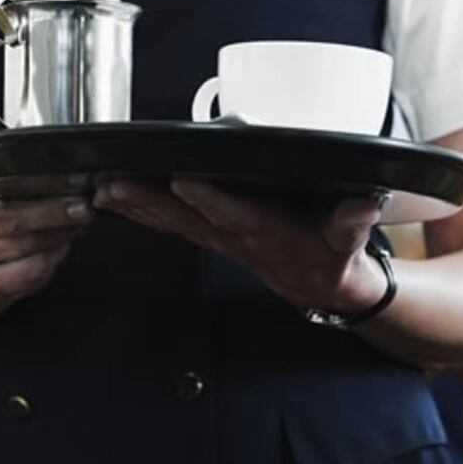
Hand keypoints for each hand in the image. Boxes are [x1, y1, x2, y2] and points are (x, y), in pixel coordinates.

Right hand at [0, 162, 93, 299]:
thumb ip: (6, 167)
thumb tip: (54, 166)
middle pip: (5, 217)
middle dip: (50, 210)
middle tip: (81, 204)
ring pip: (23, 244)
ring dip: (58, 233)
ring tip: (78, 220)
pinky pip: (30, 270)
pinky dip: (52, 256)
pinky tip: (62, 245)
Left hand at [93, 179, 387, 311]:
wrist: (315, 282)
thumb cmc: (330, 253)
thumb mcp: (348, 240)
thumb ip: (352, 222)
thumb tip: (363, 203)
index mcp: (264, 231)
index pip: (232, 213)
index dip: (208, 199)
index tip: (182, 181)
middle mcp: (230, 235)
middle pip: (182, 217)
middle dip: (145, 202)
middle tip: (112, 186)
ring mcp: (213, 236)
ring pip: (166, 220)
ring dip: (131, 206)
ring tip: (98, 191)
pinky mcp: (204, 234)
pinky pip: (165, 223)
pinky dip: (136, 211)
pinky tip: (109, 200)